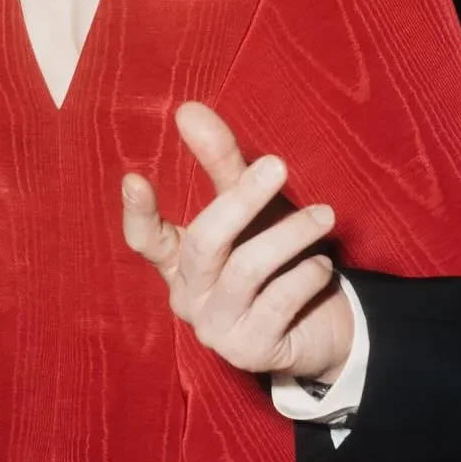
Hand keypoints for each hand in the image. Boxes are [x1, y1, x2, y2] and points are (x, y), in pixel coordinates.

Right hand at [122, 102, 354, 383]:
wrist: (318, 328)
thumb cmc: (274, 259)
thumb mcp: (249, 207)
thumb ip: (220, 163)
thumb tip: (188, 110)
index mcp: (178, 261)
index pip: (145, 239)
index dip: (138, 213)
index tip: (135, 178)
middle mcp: (187, 295)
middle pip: (204, 243)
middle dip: (241, 200)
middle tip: (278, 166)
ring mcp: (215, 327)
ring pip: (246, 270)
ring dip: (290, 235)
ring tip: (325, 215)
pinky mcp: (248, 351)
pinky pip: (277, 303)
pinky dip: (305, 275)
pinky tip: (321, 265)